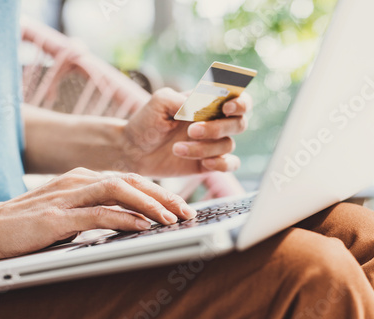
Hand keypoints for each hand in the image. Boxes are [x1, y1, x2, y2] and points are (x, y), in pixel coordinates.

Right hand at [0, 168, 195, 260]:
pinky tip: (143, 225)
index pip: (130, 179)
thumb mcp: (68, 211)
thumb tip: (130, 221)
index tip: (181, 206)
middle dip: (164, 195)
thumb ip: (95, 210)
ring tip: (173, 217)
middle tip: (188, 211)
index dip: (159, 191)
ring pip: (119, 190)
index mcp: (83, 178)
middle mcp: (79, 180)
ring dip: (150, 203)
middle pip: (132, 180)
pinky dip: (124, 217)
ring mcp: (68, 195)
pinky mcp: (57, 215)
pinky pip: (98, 213)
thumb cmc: (27, 222)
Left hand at [123, 88, 252, 177]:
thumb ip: (182, 100)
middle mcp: (215, 122)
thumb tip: (201, 106)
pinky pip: (230, 164)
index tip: (226, 107)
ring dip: (204, 148)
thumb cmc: (146, 121)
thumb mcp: (159, 102)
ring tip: (176, 148)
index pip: (238, 98)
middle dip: (217, 128)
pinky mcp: (209, 163)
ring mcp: (213, 144)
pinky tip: (204, 163)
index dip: (240, 102)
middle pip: (239, 123)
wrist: (133, 150)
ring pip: (228, 145)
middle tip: (191, 131)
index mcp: (207, 103)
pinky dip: (221, 164)